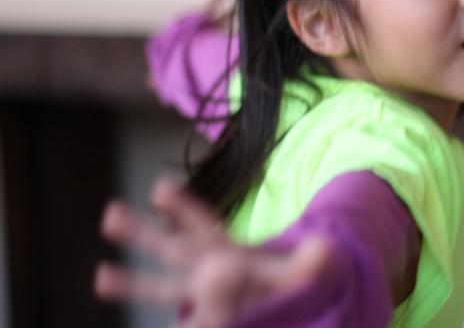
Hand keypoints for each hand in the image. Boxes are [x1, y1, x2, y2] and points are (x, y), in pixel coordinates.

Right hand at [94, 178, 328, 327]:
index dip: (184, 208)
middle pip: (171, 249)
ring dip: (133, 282)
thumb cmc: (287, 280)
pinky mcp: (207, 317)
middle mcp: (207, 269)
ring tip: (101, 275)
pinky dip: (181, 323)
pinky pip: (188, 320)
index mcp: (228, 250)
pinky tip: (167, 327)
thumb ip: (309, 263)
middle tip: (110, 213)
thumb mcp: (299, 271)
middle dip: (141, 232)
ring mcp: (201, 297)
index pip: (204, 226)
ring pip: (164, 288)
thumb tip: (324, 248)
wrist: (284, 302)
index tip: (160, 188)